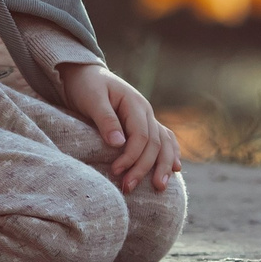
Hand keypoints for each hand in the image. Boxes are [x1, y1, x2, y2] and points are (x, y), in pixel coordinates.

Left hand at [59, 62, 181, 192]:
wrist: (85, 74)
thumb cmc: (86, 86)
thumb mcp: (92, 99)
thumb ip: (106, 120)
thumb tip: (119, 144)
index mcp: (135, 103)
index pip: (141, 136)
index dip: (131, 156)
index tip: (116, 171)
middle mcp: (146, 111)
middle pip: (154, 144)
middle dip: (143, 168)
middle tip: (128, 187)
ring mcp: (148, 118)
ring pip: (164, 144)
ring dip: (162, 166)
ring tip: (159, 187)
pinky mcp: (144, 124)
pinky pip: (164, 140)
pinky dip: (170, 153)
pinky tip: (175, 169)